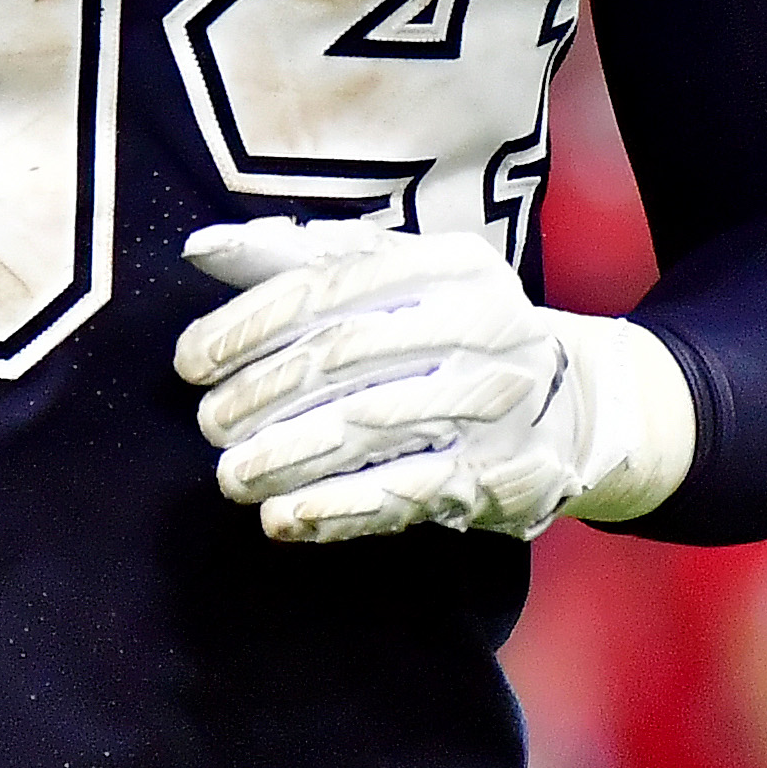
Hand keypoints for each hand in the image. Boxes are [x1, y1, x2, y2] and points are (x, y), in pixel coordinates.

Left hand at [176, 218, 690, 542]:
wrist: (576, 406)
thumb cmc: (454, 332)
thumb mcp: (398, 279)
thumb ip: (301, 261)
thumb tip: (201, 249)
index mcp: (451, 264)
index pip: (331, 287)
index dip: (250, 325)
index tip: (190, 360)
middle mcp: (483, 324)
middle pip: (345, 357)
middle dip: (262, 394)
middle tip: (208, 424)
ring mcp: (497, 402)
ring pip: (369, 427)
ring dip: (286, 456)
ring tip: (230, 476)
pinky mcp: (502, 474)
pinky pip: (406, 492)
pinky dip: (338, 508)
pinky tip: (284, 518)